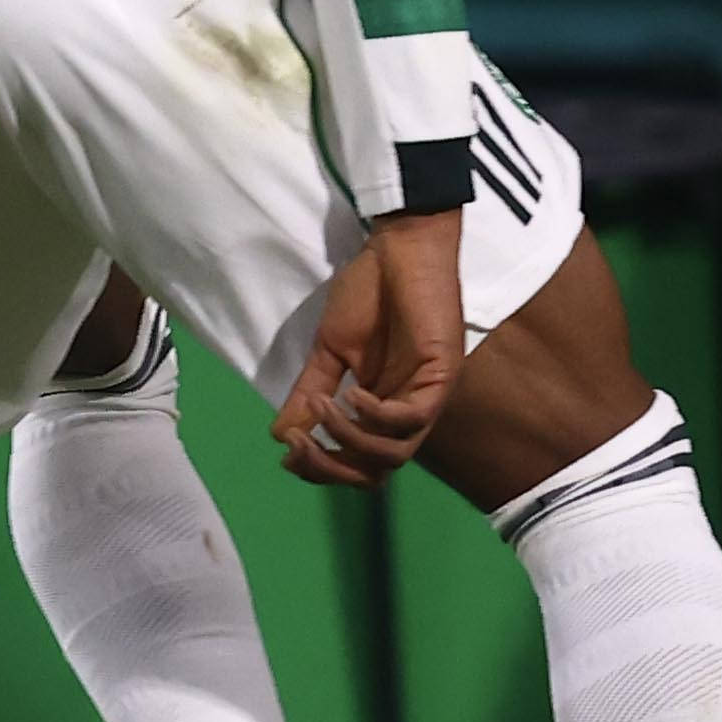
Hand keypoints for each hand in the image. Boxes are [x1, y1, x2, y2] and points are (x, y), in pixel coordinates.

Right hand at [274, 211, 464, 487]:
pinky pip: (413, 418)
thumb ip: (310, 391)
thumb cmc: (370, 293)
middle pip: (375, 472)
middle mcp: (406, 413)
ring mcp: (427, 398)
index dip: (321, 467)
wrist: (400, 250)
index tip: (287, 448)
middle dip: (331, 467)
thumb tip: (279, 434)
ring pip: (394, 454)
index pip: (356, 463)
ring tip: (323, 405)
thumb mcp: (330, 349)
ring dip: (350, 438)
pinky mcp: (441, 377)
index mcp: (382, 410)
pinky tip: (352, 393)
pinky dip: (378, 416)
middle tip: (300, 442)